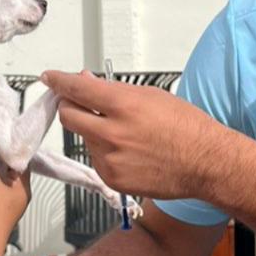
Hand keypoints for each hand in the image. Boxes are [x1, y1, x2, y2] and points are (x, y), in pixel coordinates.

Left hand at [40, 70, 225, 199]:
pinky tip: (130, 152)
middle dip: (70, 106)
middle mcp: (112, 133)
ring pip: (83, 138)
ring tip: (125, 134)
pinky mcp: (112, 178)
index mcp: (123, 106)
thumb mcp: (151, 96)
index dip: (59, 81)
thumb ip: (115, 90)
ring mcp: (110, 158)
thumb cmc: (185, 127)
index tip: (50, 78)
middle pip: (68, 116)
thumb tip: (87, 82)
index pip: (76, 89)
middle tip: (81, 104)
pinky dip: (105, 152)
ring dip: (93, 132)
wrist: (205, 163)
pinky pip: (96, 159)